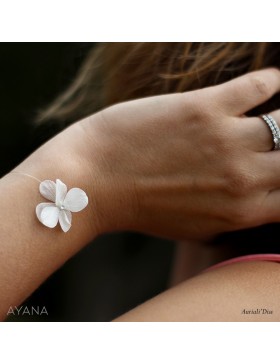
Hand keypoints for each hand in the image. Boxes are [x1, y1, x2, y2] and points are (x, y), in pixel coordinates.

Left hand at [81, 68, 279, 239]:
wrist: (92, 182)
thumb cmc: (139, 206)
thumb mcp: (191, 227)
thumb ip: (228, 217)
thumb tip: (249, 204)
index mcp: (241, 213)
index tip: (278, 166)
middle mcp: (242, 179)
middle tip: (277, 140)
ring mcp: (227, 141)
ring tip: (271, 112)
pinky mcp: (206, 108)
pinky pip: (262, 84)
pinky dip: (272, 81)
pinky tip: (263, 85)